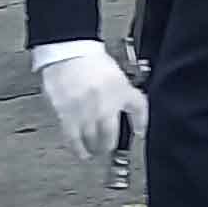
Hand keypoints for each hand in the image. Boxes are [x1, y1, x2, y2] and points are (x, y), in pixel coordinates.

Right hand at [35, 42, 146, 163]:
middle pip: (111, 134)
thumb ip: (125, 94)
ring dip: (95, 148)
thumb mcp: (117, 76)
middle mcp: (106, 104)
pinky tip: (81, 153)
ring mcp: (86, 112)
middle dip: (110, 144)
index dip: (141, 123)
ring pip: (93, 140)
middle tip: (109, 148)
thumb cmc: (91, 61)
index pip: (138, 109)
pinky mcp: (67, 116)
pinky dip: (78, 149)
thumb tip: (132, 112)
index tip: (140, 132)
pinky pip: (74, 139)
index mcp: (121, 91)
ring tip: (95, 151)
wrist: (69, 53)